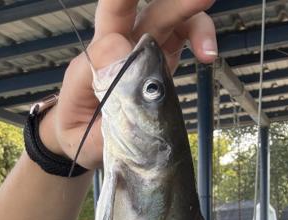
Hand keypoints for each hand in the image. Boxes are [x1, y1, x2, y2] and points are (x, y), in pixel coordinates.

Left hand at [40, 0, 217, 168]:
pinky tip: (208, 54)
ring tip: (208, 25)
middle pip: (133, 10)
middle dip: (163, 2)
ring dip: (187, 12)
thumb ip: (104, 120)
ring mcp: (138, 48)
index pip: (105, 44)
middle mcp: (114, 49)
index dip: (122, 52)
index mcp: (90, 68)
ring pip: (162, 14)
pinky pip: (181, 33)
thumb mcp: (81, 137)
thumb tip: (130, 94)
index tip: (133, 65)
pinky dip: (198, 35)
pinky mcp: (159, 55)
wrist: (80, 137)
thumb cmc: (78, 134)